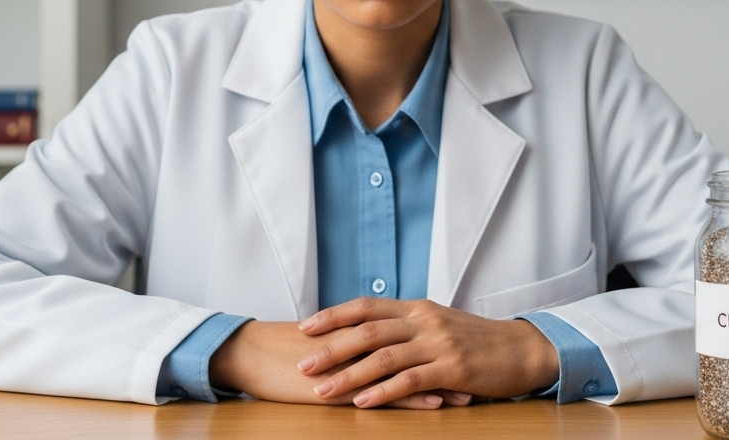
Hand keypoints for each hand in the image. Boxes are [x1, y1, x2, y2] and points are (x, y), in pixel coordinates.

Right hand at [208, 320, 470, 408]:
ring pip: (405, 369)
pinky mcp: (341, 384)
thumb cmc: (281, 350)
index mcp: (356, 327)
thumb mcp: (322, 341)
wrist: (248, 353)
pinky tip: (434, 402)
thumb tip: (371, 344)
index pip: (406, 331)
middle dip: (447, 360)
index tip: (465, 349)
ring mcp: (352, 362)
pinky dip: (410, 397)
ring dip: (439, 381)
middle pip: (414, 347)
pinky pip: (381, 391)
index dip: (436, 340)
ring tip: (470, 391)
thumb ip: (349, 341)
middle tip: (480, 369)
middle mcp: (360, 340)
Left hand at [296, 298, 559, 407]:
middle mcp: (424, 321)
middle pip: (368, 331)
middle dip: (331, 347)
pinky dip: (383, 392)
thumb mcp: (440, 324)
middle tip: (302, 363)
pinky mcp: (452, 369)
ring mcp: (438, 344)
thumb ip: (408, 326)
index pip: (367, 306)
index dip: (334, 315)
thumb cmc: (478, 341)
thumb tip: (370, 334)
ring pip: (384, 357)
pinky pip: (410, 381)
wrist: (522, 350)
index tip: (305, 327)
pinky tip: (363, 402)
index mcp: (418, 308)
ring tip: (323, 390)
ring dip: (349, 375)